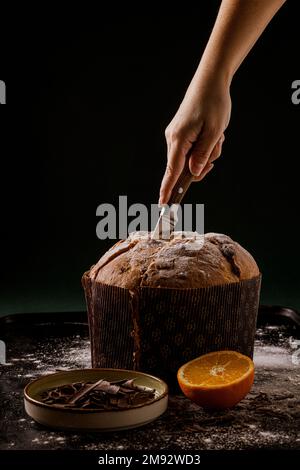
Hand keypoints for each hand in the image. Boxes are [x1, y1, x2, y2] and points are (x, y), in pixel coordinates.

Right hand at [159, 78, 230, 204]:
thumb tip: (194, 174)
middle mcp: (173, 139)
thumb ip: (203, 156)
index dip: (168, 190)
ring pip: (191, 159)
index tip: (163, 204)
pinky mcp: (181, 133)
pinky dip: (204, 146)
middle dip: (203, 164)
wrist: (210, 81)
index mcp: (179, 140)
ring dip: (207, 153)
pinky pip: (192, 150)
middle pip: (184, 167)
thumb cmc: (213, 103)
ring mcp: (175, 136)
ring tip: (217, 135)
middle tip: (216, 148)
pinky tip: (212, 134)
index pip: (172, 172)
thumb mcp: (214, 132)